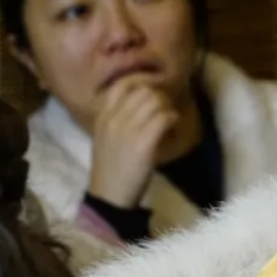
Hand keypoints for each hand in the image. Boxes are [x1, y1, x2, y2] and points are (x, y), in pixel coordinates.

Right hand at [87, 75, 178, 208]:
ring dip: (168, 107)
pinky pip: (164, 118)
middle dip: (161, 96)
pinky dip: (173, 119)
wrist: (109, 195)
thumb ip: (117, 117)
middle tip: (167, 108)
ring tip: (170, 119)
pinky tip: (173, 127)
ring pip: (156, 101)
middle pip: (143, 90)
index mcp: (102, 116)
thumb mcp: (105, 136)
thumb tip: (142, 102)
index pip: (121, 84)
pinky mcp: (143, 144)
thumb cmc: (111, 167)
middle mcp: (113, 119)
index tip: (154, 89)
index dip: (142, 81)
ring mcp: (127, 130)